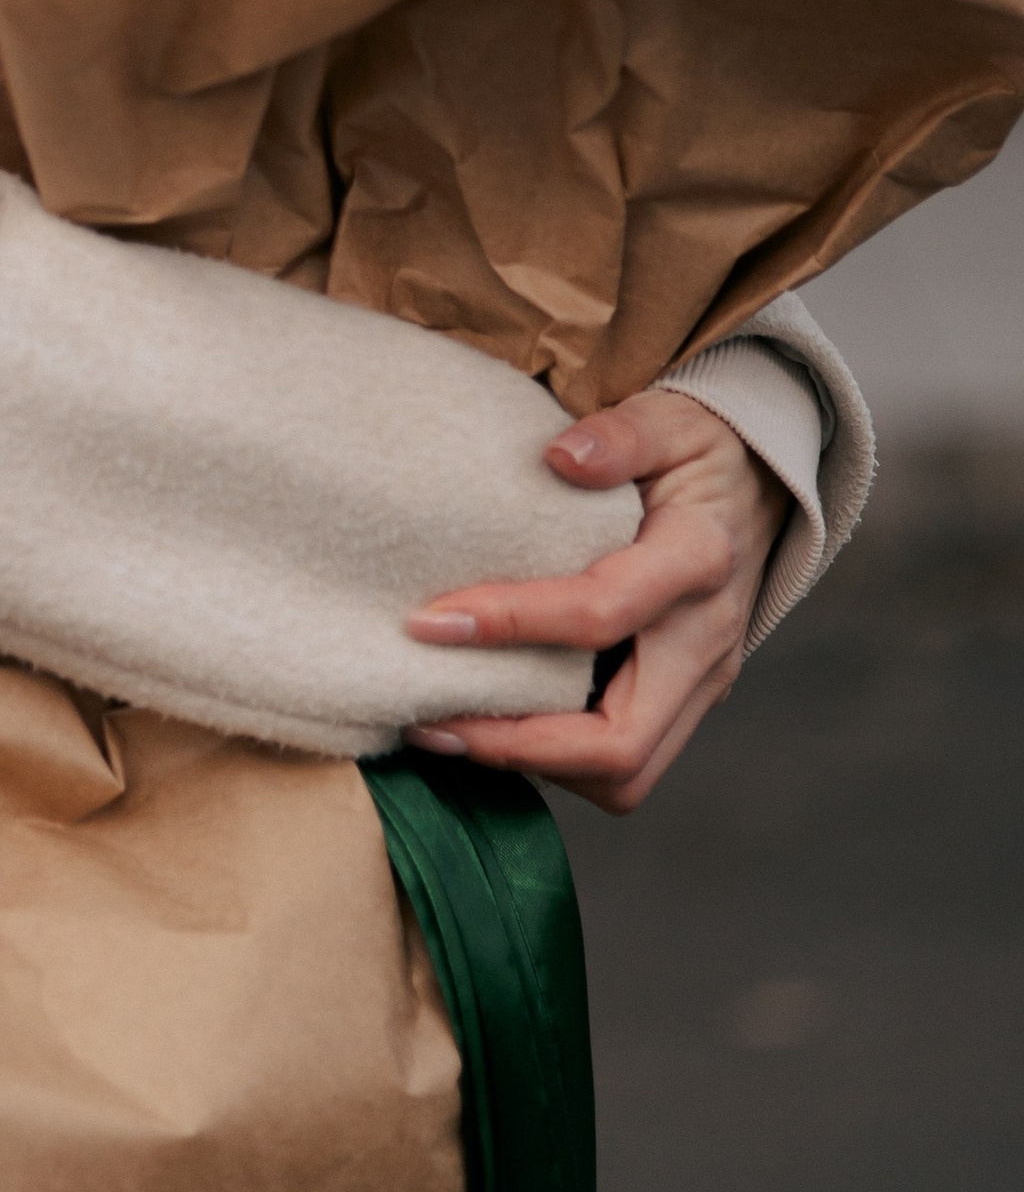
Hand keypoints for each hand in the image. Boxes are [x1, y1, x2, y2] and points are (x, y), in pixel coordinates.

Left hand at [399, 390, 789, 814]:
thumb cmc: (701, 448)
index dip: (513, 623)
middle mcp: (707, 639)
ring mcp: (702, 680)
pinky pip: (624, 758)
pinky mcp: (686, 700)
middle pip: (622, 742)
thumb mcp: (668, 418)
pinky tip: (494, 718)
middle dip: (519, 744)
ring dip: (535, 762)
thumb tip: (561, 456)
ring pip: (627, 773)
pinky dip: (556, 755)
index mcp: (698, 559)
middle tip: (429, 719)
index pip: (601, 612)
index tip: (430, 621)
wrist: (761, 484)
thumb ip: (621, 433)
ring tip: (447, 725)